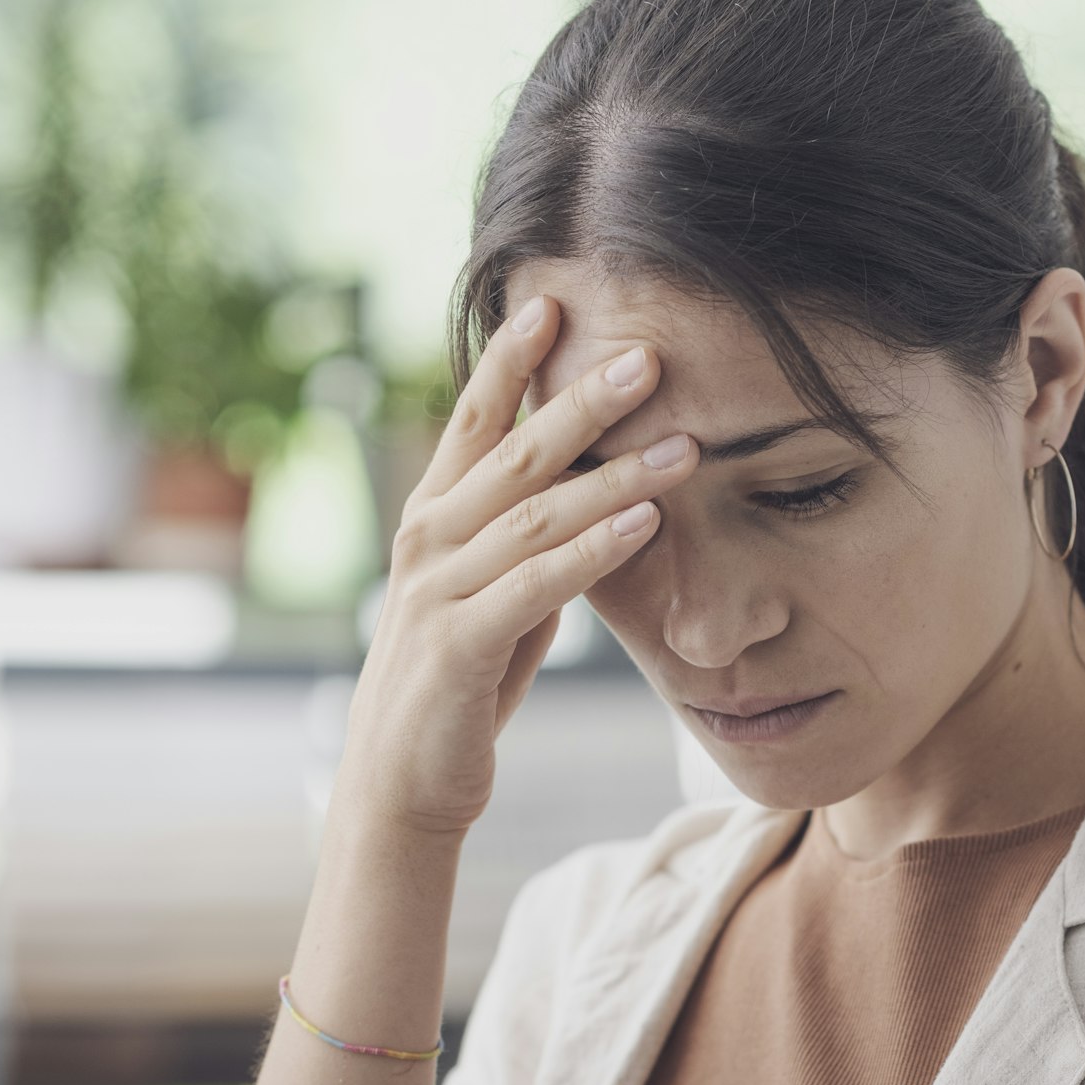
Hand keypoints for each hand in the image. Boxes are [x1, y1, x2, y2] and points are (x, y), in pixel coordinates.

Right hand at [336, 293, 698, 834]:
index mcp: (432, 517)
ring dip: (615, 477)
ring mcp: (438, 591)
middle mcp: (427, 540)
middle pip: (513, 453)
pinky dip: (594, 551)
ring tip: (684, 446)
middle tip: (648, 356)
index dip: (509, 361)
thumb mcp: (492, 593)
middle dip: (582, 400)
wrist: (401, 780)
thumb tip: (595, 492)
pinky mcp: (458, 646)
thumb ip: (526, 539)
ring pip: (536, 515)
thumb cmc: (458, 681)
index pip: (473, 422)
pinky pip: (536, 586)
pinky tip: (644, 524)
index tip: (551, 303)